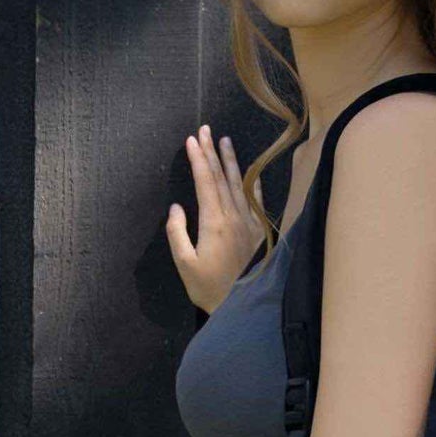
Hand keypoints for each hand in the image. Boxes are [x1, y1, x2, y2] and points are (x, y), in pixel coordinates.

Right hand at [167, 124, 266, 312]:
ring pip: (239, 185)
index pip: (205, 182)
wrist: (243, 306)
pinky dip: (252, 184)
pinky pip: (255, 201)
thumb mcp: (184, 263)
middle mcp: (234, 217)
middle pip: (221, 177)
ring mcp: (249, 223)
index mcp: (213, 223)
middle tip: (206, 130)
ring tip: (226, 141)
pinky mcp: (259, 232)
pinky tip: (250, 172)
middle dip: (212, 152)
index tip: (192, 140)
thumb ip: (178, 233)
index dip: (198, 159)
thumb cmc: (208, 288)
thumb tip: (176, 207)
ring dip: (231, 162)